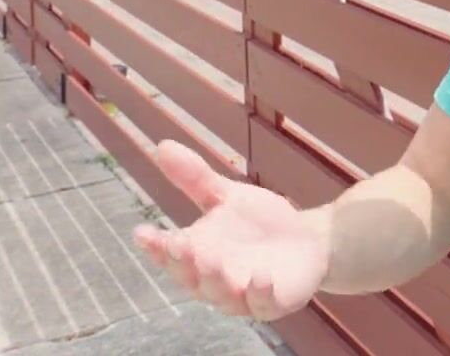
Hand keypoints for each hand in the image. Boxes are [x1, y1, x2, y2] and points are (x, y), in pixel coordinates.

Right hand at [132, 140, 329, 320]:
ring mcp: (243, 295)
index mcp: (197, 255)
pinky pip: (264, 304)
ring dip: (215, 280)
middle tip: (176, 245)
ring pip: (223, 296)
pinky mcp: (274, 303)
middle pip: (191, 278)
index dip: (155, 247)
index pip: (169, 254)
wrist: (307, 238)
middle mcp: (213, 281)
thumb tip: (162, 146)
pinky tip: (260, 278)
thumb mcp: (226, 195)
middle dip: (182, 264)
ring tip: (210, 260)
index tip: (142, 233)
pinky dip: (260, 294)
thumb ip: (195, 178)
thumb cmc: (258, 222)